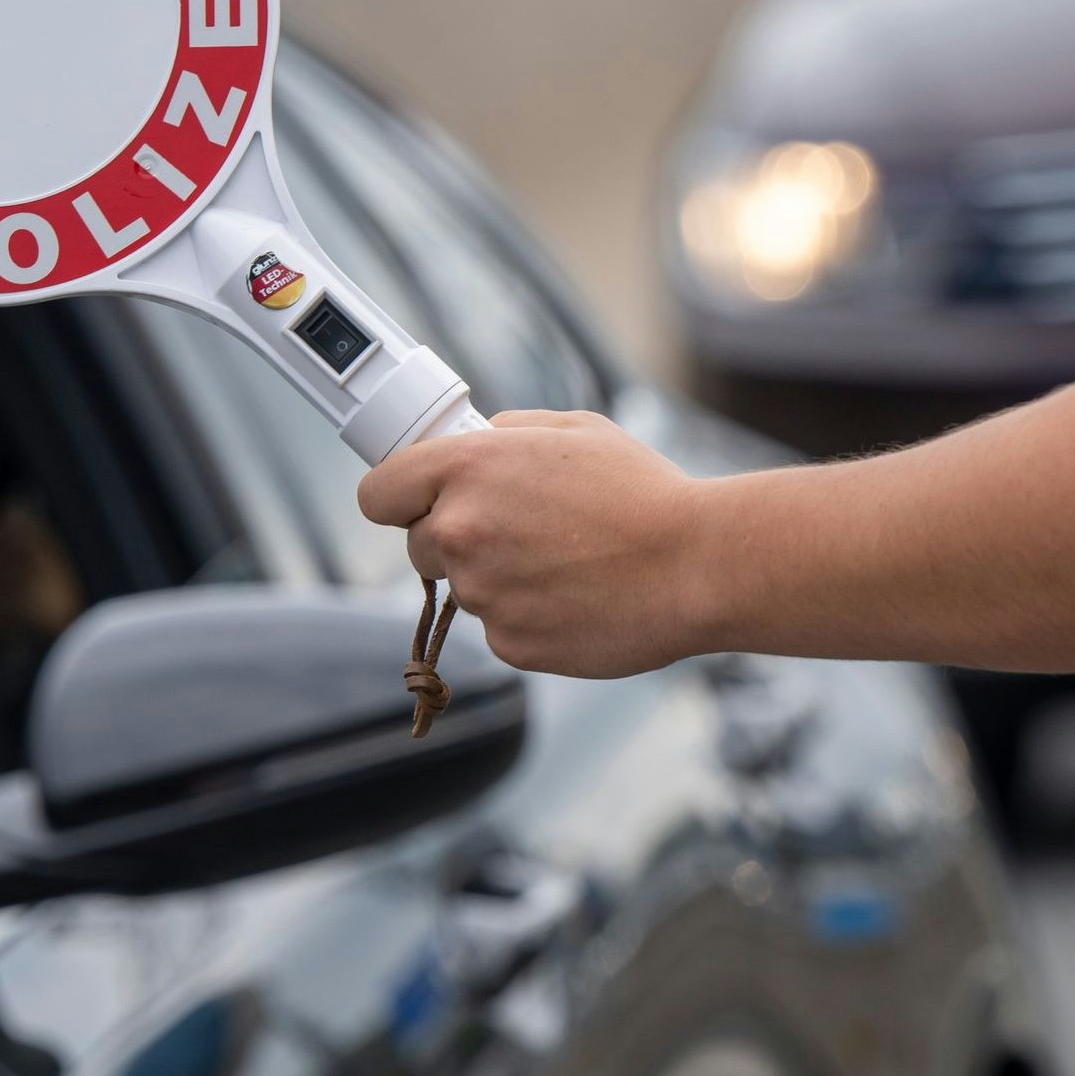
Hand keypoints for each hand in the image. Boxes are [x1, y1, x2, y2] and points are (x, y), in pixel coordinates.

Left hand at [357, 411, 719, 678]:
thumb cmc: (645, 493)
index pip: (377, 493)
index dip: (398, 498)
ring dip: (500, 580)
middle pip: (416, 547)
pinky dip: (531, 617)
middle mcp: (461, 531)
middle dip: (457, 541)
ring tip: (568, 564)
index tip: (418, 503)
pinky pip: (501, 628)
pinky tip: (579, 597)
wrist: (696, 565)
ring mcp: (483, 594)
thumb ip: (509, 433)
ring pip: (466, 590)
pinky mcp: (510, 644)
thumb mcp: (577, 431)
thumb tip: (478, 443)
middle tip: (521, 534)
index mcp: (468, 467)